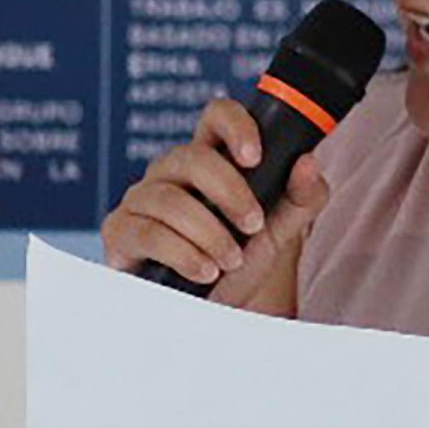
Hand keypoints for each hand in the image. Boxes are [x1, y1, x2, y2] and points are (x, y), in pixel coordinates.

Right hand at [99, 95, 332, 315]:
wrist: (214, 311)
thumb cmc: (240, 262)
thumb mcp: (281, 232)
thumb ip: (302, 198)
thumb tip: (308, 163)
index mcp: (210, 159)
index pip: (216, 116)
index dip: (235, 126)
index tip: (255, 158)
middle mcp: (171, 172)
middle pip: (191, 157)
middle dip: (229, 193)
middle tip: (253, 226)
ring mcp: (141, 199)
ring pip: (169, 200)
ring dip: (209, 233)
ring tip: (230, 261)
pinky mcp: (121, 231)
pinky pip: (147, 233)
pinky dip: (182, 254)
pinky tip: (204, 271)